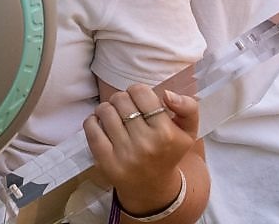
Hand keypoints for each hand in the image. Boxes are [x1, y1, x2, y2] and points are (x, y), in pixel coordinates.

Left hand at [84, 85, 198, 214]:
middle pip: (120, 99)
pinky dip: (93, 121)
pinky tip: (102, 125)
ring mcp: (124, 154)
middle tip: (127, 110)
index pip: (140, 92)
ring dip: (107, 109)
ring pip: (104, 111)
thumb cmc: (168, 151)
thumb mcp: (188, 130)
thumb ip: (187, 107)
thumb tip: (167, 94)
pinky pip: (90, 128)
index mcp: (166, 133)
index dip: (138, 92)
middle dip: (122, 100)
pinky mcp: (106, 162)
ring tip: (115, 117)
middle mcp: (145, 144)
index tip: (140, 100)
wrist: (152, 186)